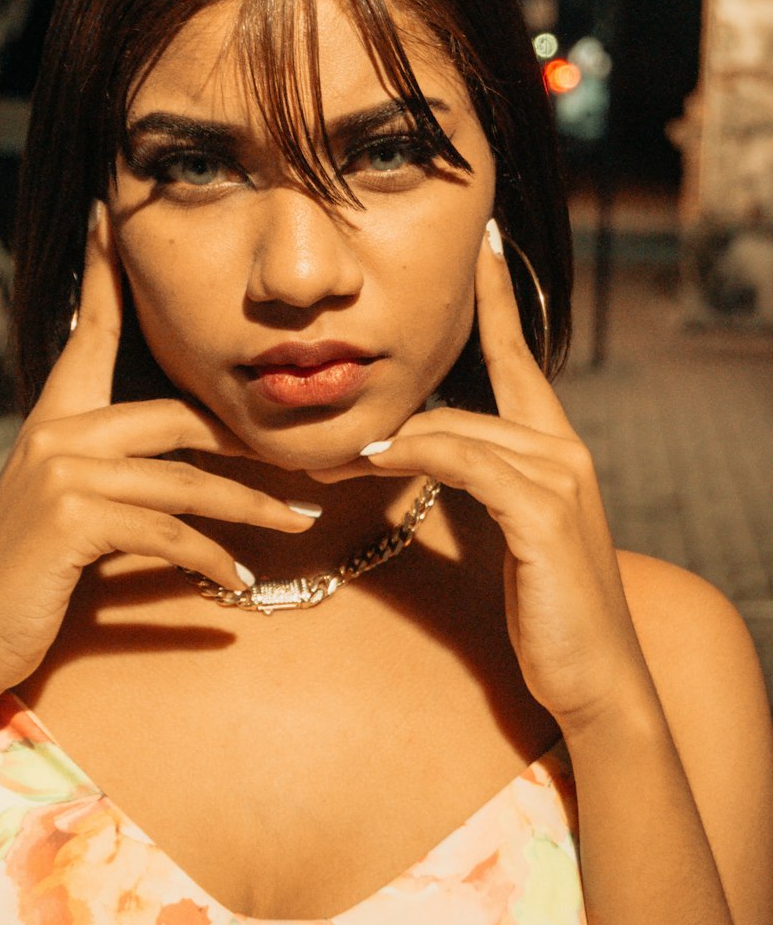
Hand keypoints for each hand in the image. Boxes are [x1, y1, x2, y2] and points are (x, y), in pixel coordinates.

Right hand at [0, 204, 315, 708]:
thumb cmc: (25, 576)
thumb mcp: (67, 509)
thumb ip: (113, 473)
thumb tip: (182, 469)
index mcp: (53, 418)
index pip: (91, 331)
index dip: (105, 274)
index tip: (110, 216)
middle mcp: (55, 431)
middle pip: (178, 417)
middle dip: (247, 444)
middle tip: (308, 467)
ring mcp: (62, 471)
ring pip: (185, 479)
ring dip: (251, 507)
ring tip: (301, 524)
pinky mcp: (73, 517)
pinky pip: (168, 530)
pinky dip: (211, 559)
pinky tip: (237, 583)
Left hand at [316, 224, 652, 735]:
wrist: (596, 679)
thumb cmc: (546, 608)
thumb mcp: (503, 533)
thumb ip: (471, 483)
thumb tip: (409, 449)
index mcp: (554, 446)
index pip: (519, 355)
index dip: (498, 298)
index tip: (483, 245)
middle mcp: (563, 448)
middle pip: (470, 396)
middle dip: (400, 404)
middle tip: (338, 402)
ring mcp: (559, 476)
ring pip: (455, 430)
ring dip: (388, 442)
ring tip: (330, 457)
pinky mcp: (543, 511)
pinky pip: (462, 463)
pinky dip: (414, 458)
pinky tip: (373, 461)